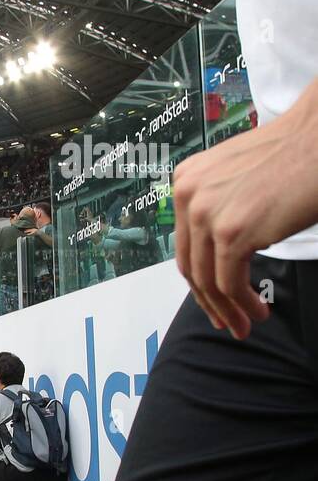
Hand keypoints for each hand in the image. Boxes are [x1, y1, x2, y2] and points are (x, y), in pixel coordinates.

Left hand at [174, 83, 317, 337]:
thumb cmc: (293, 156)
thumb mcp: (239, 179)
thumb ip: (221, 206)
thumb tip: (220, 248)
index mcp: (186, 182)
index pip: (186, 241)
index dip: (198, 276)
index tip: (211, 298)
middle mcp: (188, 195)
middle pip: (191, 263)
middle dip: (207, 300)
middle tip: (224, 321)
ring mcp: (205, 214)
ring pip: (207, 278)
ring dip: (227, 308)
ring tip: (244, 324)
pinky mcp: (231, 232)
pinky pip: (229, 281)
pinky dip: (241, 303)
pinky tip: (256, 313)